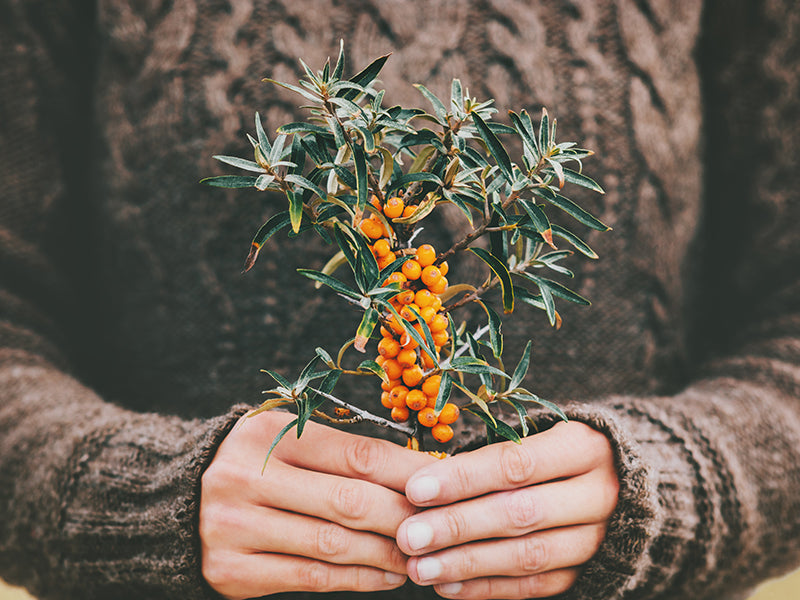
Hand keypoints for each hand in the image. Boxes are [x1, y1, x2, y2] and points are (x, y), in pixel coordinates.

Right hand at [200, 410, 437, 598]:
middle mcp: (246, 477)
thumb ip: (343, 454)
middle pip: (349, 501)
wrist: (179, 503)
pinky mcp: (233, 570)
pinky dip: (357, 578)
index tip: (443, 485)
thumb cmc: (257, 466)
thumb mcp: (288, 441)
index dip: (408, 472)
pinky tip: (386, 575)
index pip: (356, 454)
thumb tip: (420, 472)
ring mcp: (235, 526)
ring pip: (333, 544)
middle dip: (404, 517)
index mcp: (267, 433)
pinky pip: (311, 577)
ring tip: (419, 554)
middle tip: (439, 526)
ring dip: (386, 553)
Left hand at [396, 421, 618, 598]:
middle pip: (521, 513)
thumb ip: (487, 457)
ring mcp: (597, 537)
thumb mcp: (535, 436)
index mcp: (583, 447)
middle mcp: (599, 493)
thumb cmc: (553, 452)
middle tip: (410, 535)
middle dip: (459, 525)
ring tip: (420, 567)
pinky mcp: (587, 571)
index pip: (515, 464)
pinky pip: (534, 585)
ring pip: (528, 555)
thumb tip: (423, 483)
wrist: (617, 482)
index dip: (463, 478)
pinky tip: (447, 585)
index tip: (416, 489)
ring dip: (467, 563)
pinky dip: (487, 587)